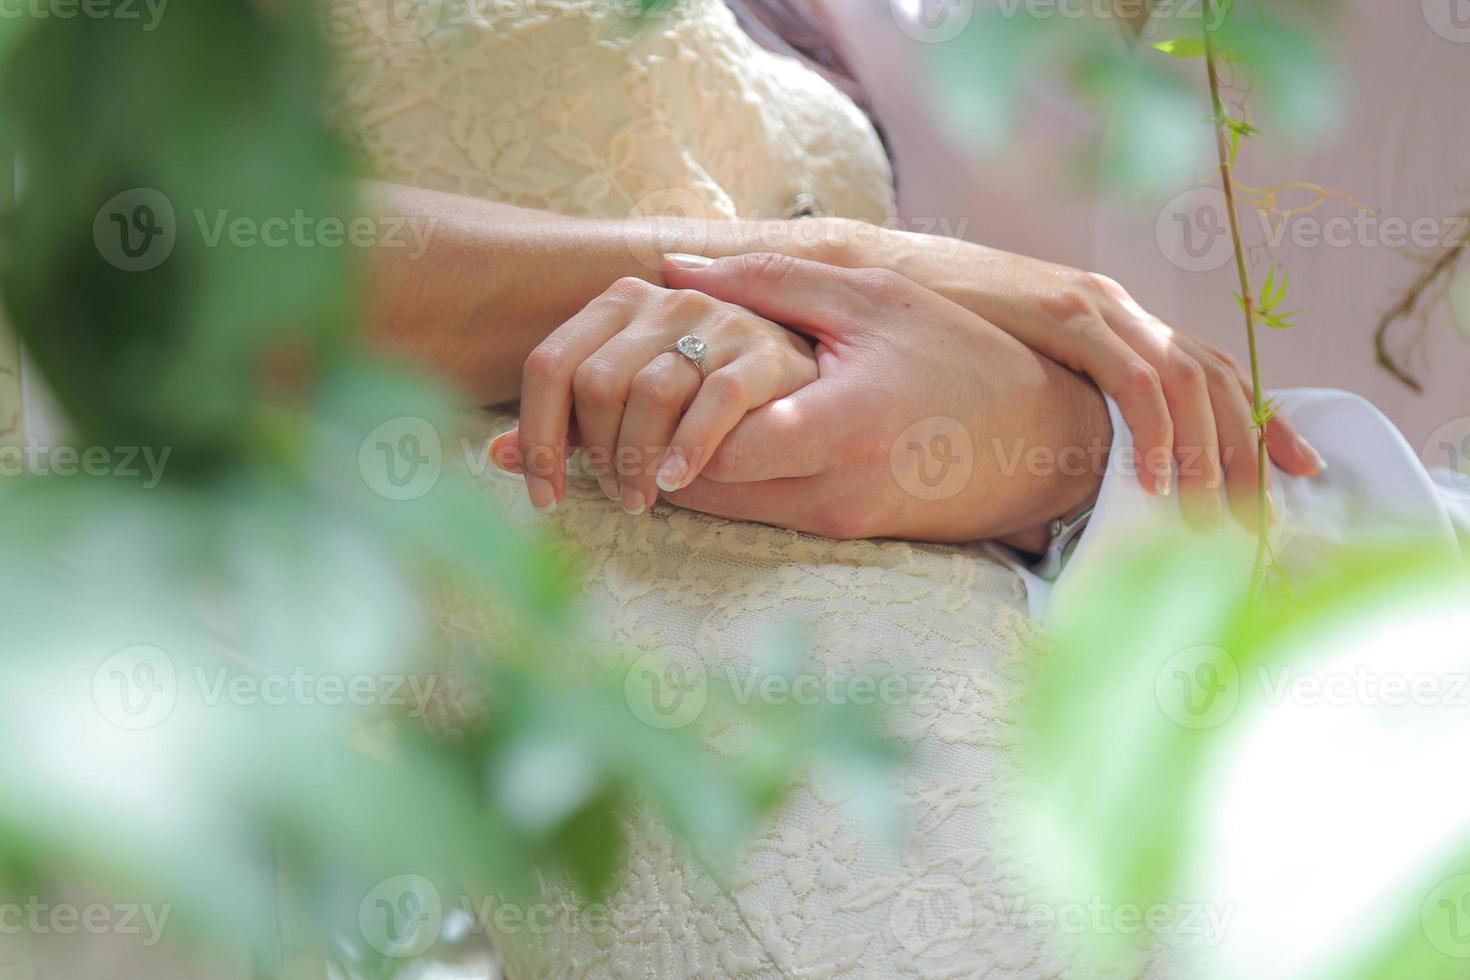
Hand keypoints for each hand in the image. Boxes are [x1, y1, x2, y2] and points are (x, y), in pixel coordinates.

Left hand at [497, 277, 816, 514]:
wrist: (862, 366)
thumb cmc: (735, 390)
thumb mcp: (655, 397)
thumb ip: (582, 415)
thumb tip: (493, 454)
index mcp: (634, 301)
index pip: (551, 363)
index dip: (537, 435)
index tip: (544, 494)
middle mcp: (675, 301)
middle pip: (593, 382)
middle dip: (594, 454)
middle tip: (618, 499)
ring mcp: (725, 322)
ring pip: (646, 391)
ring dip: (636, 459)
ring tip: (649, 497)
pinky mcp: (773, 356)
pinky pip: (715, 400)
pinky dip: (689, 446)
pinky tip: (680, 480)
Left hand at [645, 252, 1112, 545]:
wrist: (1043, 442)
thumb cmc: (960, 356)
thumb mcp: (873, 299)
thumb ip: (770, 283)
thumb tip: (673, 269)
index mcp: (838, 426)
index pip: (714, 446)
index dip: (661, 421)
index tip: (632, 380)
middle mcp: (833, 490)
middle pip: (704, 490)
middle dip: (652, 452)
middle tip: (613, 407)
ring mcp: (837, 522)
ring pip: (724, 510)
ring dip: (681, 471)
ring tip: (648, 419)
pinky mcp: (843, 535)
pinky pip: (759, 514)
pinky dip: (725, 482)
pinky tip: (710, 439)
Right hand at [832, 223, 1323, 530]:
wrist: (876, 278)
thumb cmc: (934, 336)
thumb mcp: (1012, 372)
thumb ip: (1055, 404)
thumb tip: (1073, 471)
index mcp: (1119, 323)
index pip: (1217, 370)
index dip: (1263, 421)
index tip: (1299, 470)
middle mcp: (1122, 308)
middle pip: (1220, 380)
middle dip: (1250, 452)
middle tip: (1258, 520)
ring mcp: (1097, 305)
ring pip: (1192, 380)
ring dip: (1210, 451)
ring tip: (1209, 515)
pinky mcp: (1064, 311)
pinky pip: (1134, 377)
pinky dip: (1156, 428)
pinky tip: (1154, 478)